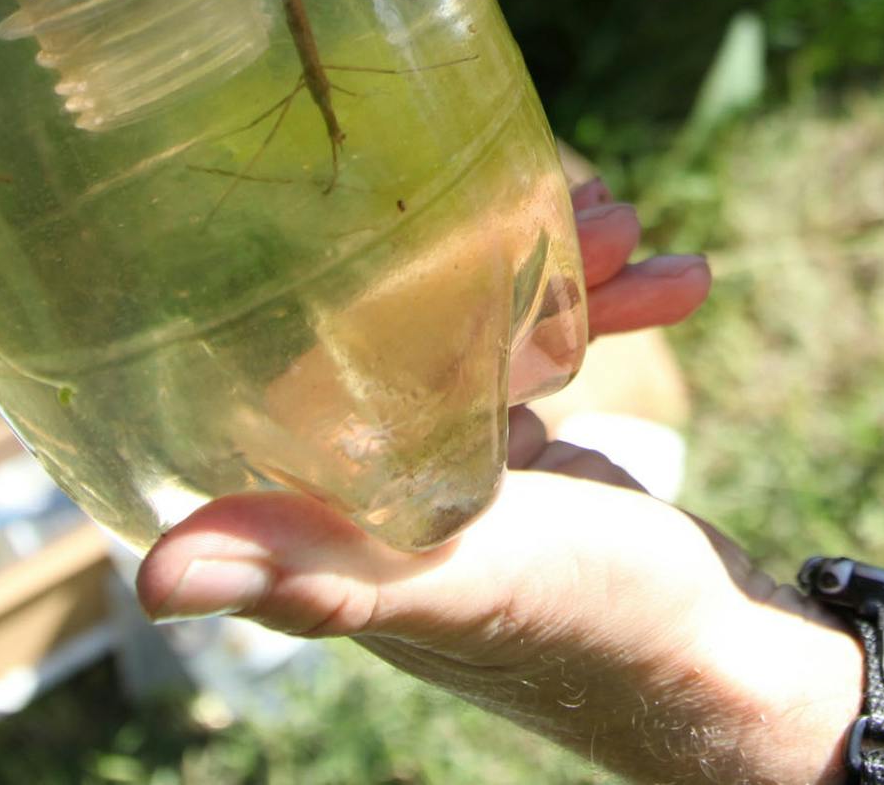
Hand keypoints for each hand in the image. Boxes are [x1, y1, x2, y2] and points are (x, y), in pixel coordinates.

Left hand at [130, 184, 844, 780]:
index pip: (326, 360)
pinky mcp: (529, 478)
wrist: (729, 672)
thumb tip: (155, 574)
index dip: (397, 278)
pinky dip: (609, 321)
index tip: (474, 210)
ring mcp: (459, 484)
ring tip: (638, 234)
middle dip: (509, 259)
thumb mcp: (466, 577)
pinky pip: (550, 366)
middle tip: (599, 212)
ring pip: (492, 337)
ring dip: (573, 279)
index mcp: (336, 522)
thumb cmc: (595, 626)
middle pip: (421, 335)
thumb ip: (323, 572)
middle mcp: (381, 499)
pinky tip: (675, 287)